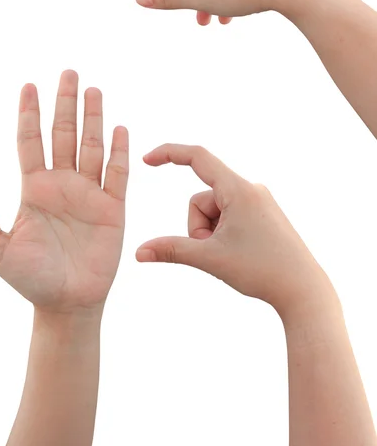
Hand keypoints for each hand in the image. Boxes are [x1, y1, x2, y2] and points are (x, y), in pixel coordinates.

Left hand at [0, 70, 128, 313]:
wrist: (66, 304)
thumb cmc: (30, 279)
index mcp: (33, 188)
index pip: (30, 142)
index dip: (29, 114)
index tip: (29, 85)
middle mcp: (61, 184)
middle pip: (63, 135)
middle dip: (65, 104)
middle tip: (68, 73)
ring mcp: (88, 194)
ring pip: (91, 147)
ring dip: (93, 118)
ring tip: (93, 90)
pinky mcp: (112, 209)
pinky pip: (117, 174)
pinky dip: (119, 152)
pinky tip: (120, 128)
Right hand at [136, 144, 334, 317]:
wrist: (306, 292)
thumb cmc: (262, 271)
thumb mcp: (209, 258)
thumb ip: (171, 250)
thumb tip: (139, 252)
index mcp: (238, 190)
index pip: (197, 157)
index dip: (168, 154)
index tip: (147, 160)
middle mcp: (250, 189)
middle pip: (200, 199)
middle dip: (198, 227)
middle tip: (216, 252)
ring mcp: (257, 201)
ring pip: (213, 211)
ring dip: (210, 234)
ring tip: (231, 254)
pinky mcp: (262, 213)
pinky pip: (227, 216)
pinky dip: (223, 234)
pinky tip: (241, 252)